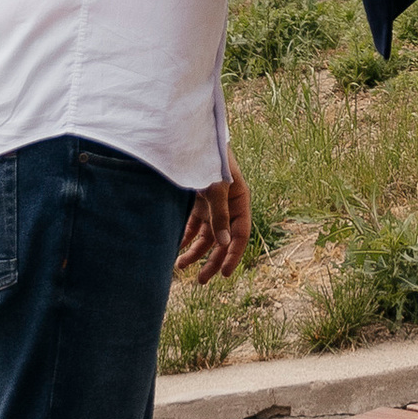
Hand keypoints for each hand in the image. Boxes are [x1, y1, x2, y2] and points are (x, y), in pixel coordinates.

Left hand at [177, 161, 251, 283]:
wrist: (192, 137)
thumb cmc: (209, 158)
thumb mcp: (216, 187)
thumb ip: (220, 215)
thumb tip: (224, 243)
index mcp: (240, 201)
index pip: (240, 234)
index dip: (233, 255)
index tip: (224, 274)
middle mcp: (228, 205)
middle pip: (222, 239)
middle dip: (212, 260)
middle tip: (201, 280)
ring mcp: (212, 203)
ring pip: (206, 234)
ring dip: (195, 250)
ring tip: (180, 266)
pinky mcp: (198, 201)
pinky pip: (193, 224)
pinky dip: (186, 236)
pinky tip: (177, 247)